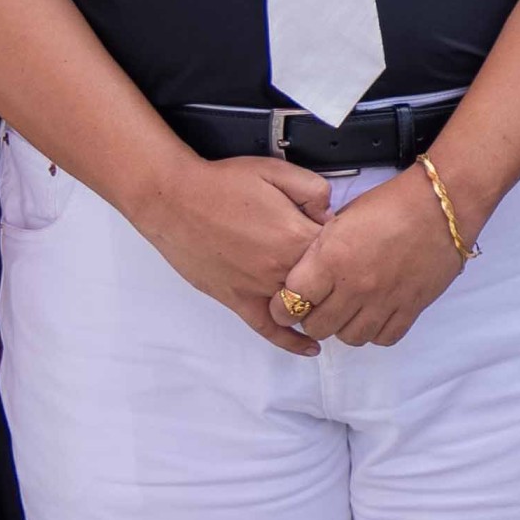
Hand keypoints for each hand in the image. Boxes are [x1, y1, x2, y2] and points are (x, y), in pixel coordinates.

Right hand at [133, 150, 336, 354]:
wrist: (173, 199)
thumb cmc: (221, 183)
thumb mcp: (276, 170)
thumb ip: (313, 190)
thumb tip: (330, 214)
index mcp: (296, 236)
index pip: (341, 252)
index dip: (346, 244)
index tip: (343, 238)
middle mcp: (281, 269)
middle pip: (326, 284)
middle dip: (335, 277)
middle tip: (338, 268)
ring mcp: (259, 289)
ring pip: (303, 309)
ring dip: (319, 306)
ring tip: (333, 304)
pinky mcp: (237, 300)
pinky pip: (269, 329)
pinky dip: (291, 342)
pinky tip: (310, 348)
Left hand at [276, 168, 475, 352]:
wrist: (440, 205)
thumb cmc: (391, 204)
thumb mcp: (342, 218)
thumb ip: (321, 249)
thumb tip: (309, 270)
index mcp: (331, 259)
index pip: (290, 302)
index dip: (282, 307)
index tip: (285, 303)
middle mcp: (354, 286)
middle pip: (317, 327)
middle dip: (311, 319)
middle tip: (317, 307)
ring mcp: (384, 300)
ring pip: (349, 338)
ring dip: (343, 327)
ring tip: (347, 312)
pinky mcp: (410, 308)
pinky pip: (384, 338)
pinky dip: (375, 332)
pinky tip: (374, 316)